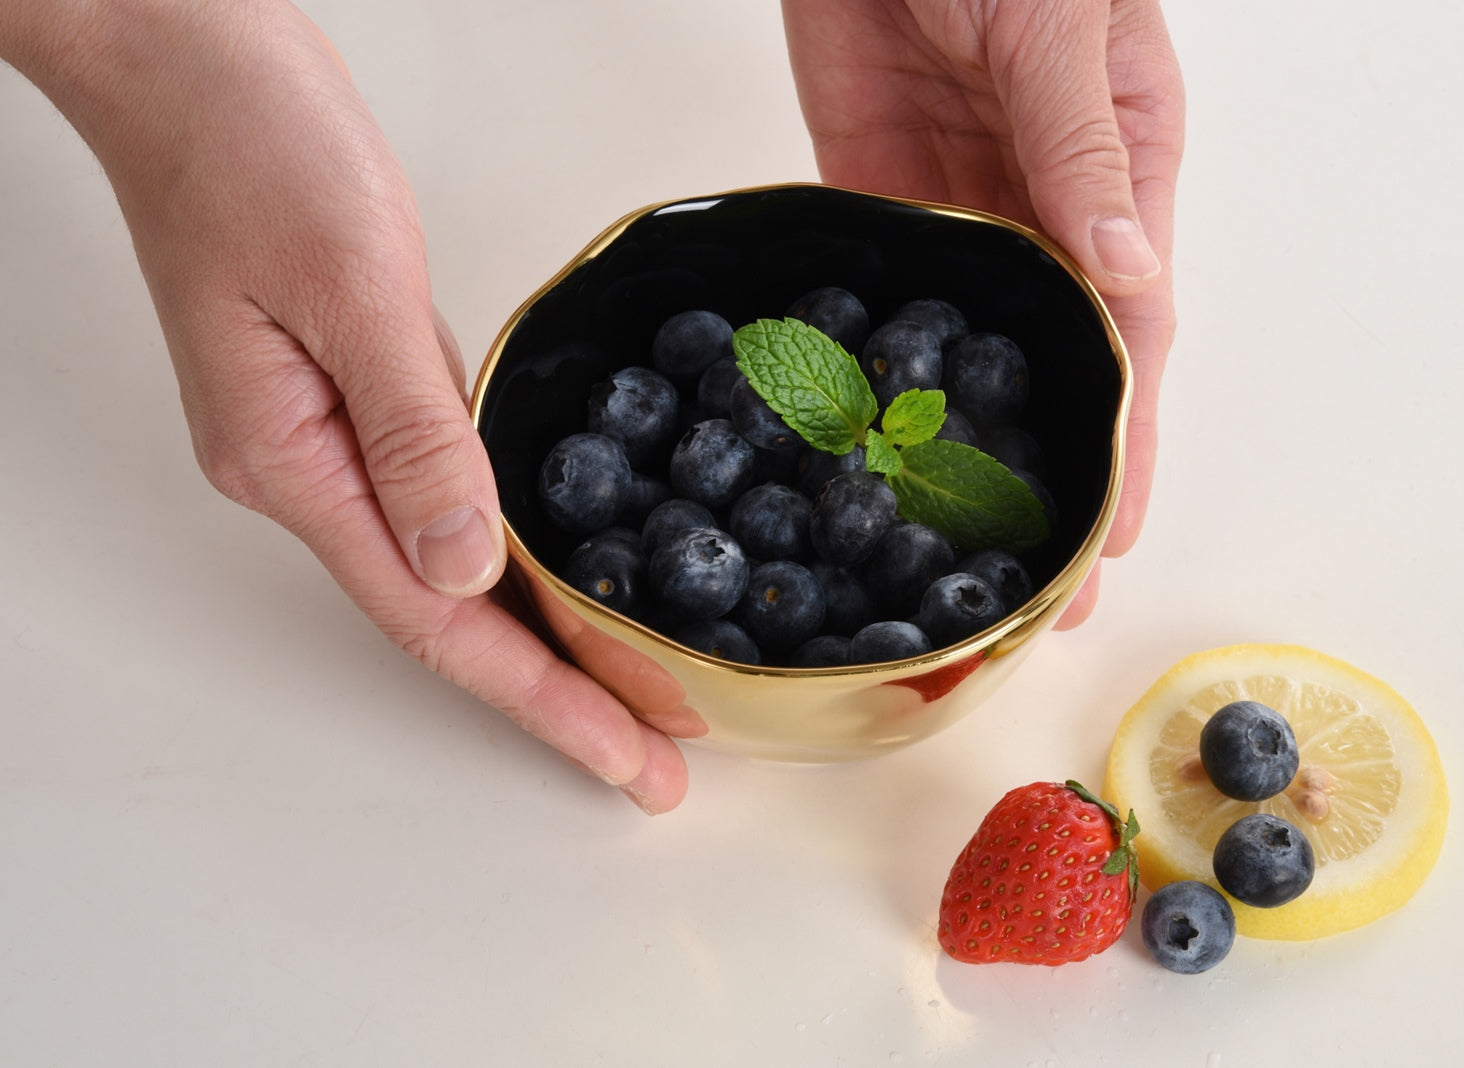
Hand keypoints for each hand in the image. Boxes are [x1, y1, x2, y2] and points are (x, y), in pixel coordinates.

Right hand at [5, 0, 691, 811]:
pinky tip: (568, 572)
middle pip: (448, 615)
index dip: (540, 699)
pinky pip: (451, 493)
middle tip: (654, 761)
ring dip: (542, 634)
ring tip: (630, 694)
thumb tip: (468, 567)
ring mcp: (330, 433)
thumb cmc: (250, 143)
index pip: (436, 620)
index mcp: (294, 462)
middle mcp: (309, 468)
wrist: (189, 57)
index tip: (626, 757)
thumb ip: (413, 432)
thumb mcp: (351, 285)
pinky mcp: (360, 388)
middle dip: (556, 694)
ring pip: (452, 563)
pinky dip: (515, 547)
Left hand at [781, 0, 1184, 625]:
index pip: (1131, 336)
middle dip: (1045, 478)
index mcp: (1119, 176)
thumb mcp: (1063, 38)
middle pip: (1049, 366)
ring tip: (945, 545)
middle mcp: (1042, 208)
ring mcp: (956, 201)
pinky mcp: (873, 179)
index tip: (1112, 541)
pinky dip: (872, 360)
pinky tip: (861, 432)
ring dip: (953, 444)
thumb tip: (1130, 279)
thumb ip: (1085, 160)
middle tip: (1031, 592)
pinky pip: (879, 284)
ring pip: (961, 347)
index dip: (1126, 446)